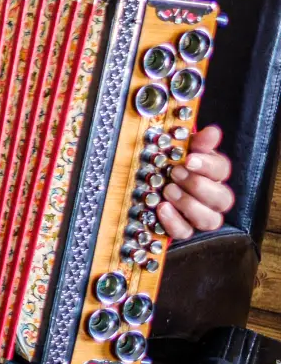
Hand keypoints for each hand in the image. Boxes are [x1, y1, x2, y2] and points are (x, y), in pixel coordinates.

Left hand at [158, 124, 234, 240]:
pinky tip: (161, 208)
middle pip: (223, 198)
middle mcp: (211, 198)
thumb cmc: (165, 164)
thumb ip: (196, 142)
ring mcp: (198, 216)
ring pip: (210, 220)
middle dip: (198, 186)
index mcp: (211, 174)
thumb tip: (212, 131)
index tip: (189, 159)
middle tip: (175, 174)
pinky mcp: (182, 231)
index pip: (222, 170)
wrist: (139, 185)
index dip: (208, 165)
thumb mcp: (178, 149)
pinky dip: (174, 222)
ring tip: (168, 191)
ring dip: (189, 205)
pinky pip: (185, 232)